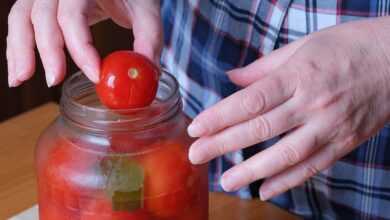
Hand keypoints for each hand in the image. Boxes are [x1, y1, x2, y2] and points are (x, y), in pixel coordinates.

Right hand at [7, 0, 161, 86]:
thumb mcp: (146, 11)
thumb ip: (149, 39)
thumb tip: (148, 73)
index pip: (73, 15)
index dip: (80, 47)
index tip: (95, 74)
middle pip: (42, 16)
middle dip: (47, 52)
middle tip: (54, 80)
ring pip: (22, 17)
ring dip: (20, 50)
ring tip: (20, 79)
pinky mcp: (42, 4)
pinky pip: (21, 21)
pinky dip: (17, 46)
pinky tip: (19, 70)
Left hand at [187, 17, 389, 199]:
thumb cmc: (349, 45)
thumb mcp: (304, 46)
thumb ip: (265, 66)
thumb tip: (232, 78)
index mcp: (299, 76)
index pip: (250, 101)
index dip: (220, 116)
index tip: (197, 127)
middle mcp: (312, 103)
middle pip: (260, 129)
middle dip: (224, 144)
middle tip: (197, 155)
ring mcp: (330, 126)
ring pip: (285, 154)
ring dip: (252, 170)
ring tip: (226, 181)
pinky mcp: (345, 142)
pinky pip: (313, 166)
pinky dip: (288, 181)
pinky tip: (266, 190)